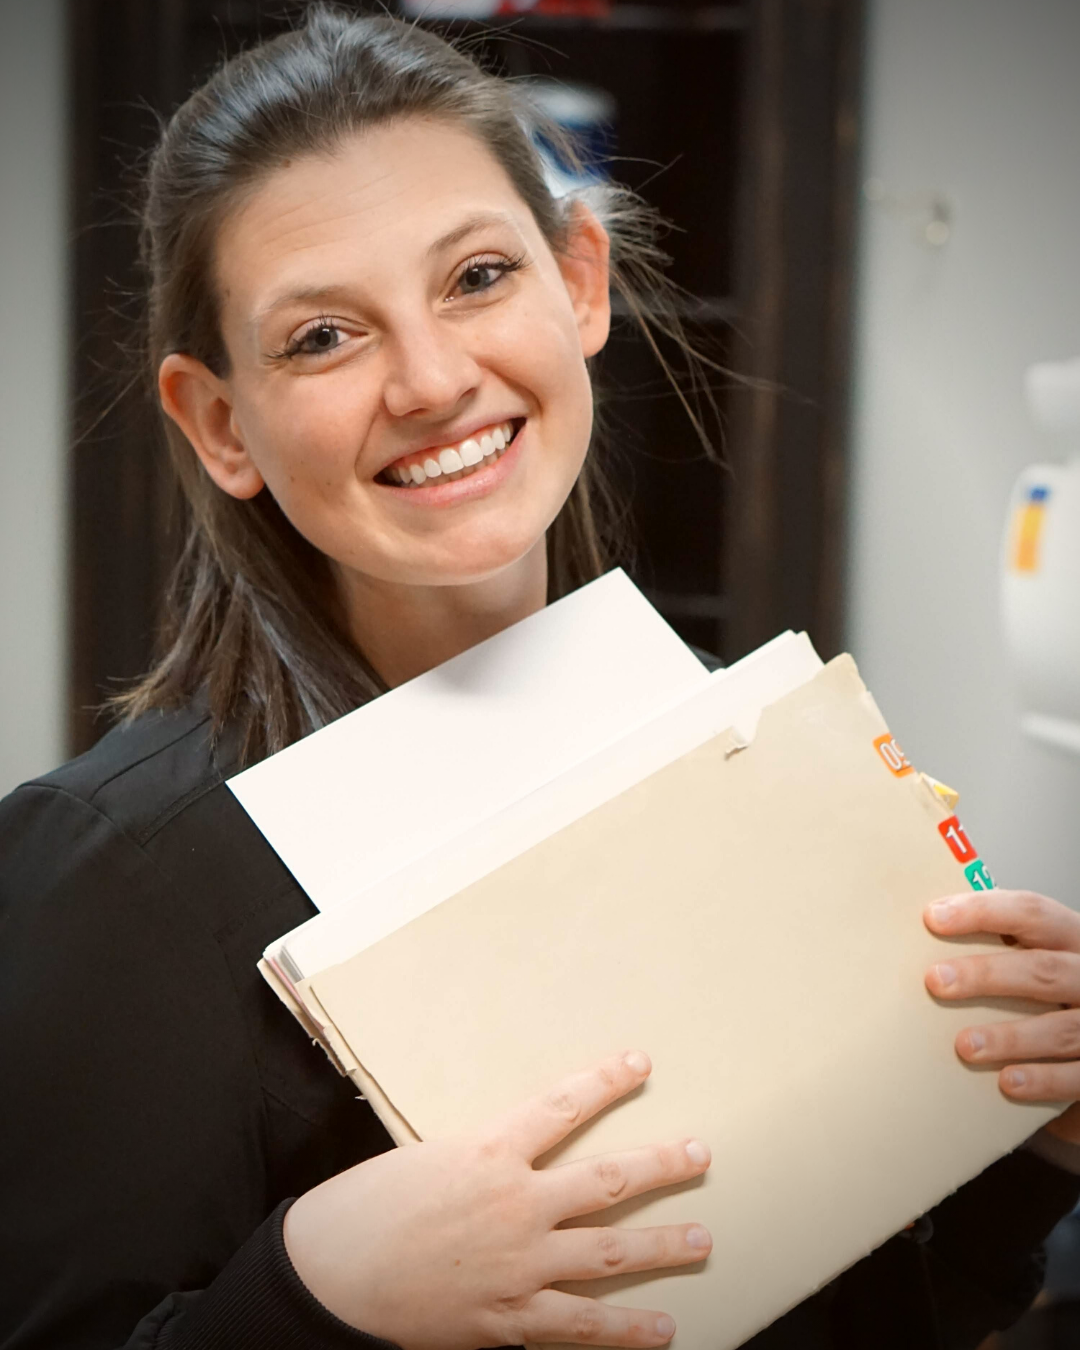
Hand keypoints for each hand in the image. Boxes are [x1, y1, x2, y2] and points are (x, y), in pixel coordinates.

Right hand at [283, 1050, 711, 1348]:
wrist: (330, 1276)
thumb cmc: (367, 1207)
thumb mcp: (427, 1158)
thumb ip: (482, 1160)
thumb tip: (517, 1161)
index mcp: (490, 1151)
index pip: (563, 1105)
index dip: (606, 1082)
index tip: (640, 1064)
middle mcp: (516, 1205)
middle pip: (607, 1181)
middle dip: (660, 1166)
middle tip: (700, 1154)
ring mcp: (518, 1265)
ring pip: (607, 1252)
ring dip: (661, 1246)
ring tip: (702, 1239)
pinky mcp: (508, 1318)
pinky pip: (579, 1325)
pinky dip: (624, 1330)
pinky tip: (662, 1329)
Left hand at [924, 889, 1079, 1143]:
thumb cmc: (1050, 988)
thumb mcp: (1035, 954)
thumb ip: (999, 941)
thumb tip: (929, 925)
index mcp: (1070, 937)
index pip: (1031, 912)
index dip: (982, 911)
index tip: (933, 918)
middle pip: (1042, 969)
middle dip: (986, 974)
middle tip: (935, 981)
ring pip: (1060, 1028)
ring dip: (1009, 1037)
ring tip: (964, 1045)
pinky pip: (1076, 1075)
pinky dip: (1042, 1080)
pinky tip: (1007, 1081)